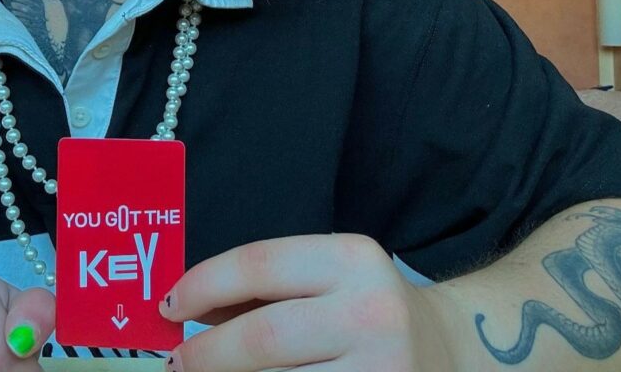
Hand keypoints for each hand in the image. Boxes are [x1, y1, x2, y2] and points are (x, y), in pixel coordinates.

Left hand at [158, 234, 455, 371]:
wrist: (452, 354)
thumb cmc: (368, 312)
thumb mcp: (327, 279)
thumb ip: (262, 290)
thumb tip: (184, 311)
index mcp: (353, 259)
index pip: (260, 264)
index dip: (203, 284)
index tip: (168, 306)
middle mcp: (372, 313)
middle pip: (264, 336)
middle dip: (207, 354)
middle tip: (176, 364)